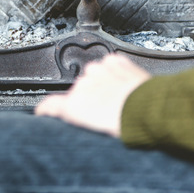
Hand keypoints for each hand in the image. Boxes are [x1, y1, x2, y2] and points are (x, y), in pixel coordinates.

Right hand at [35, 52, 150, 136]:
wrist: (149, 110)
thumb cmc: (125, 124)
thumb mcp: (95, 131)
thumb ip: (79, 121)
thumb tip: (75, 120)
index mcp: (73, 105)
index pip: (49, 105)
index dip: (46, 110)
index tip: (44, 111)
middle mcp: (81, 85)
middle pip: (78, 91)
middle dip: (88, 98)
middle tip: (103, 109)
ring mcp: (98, 70)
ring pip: (94, 76)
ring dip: (101, 83)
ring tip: (116, 97)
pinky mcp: (114, 61)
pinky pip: (109, 65)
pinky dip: (114, 72)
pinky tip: (122, 84)